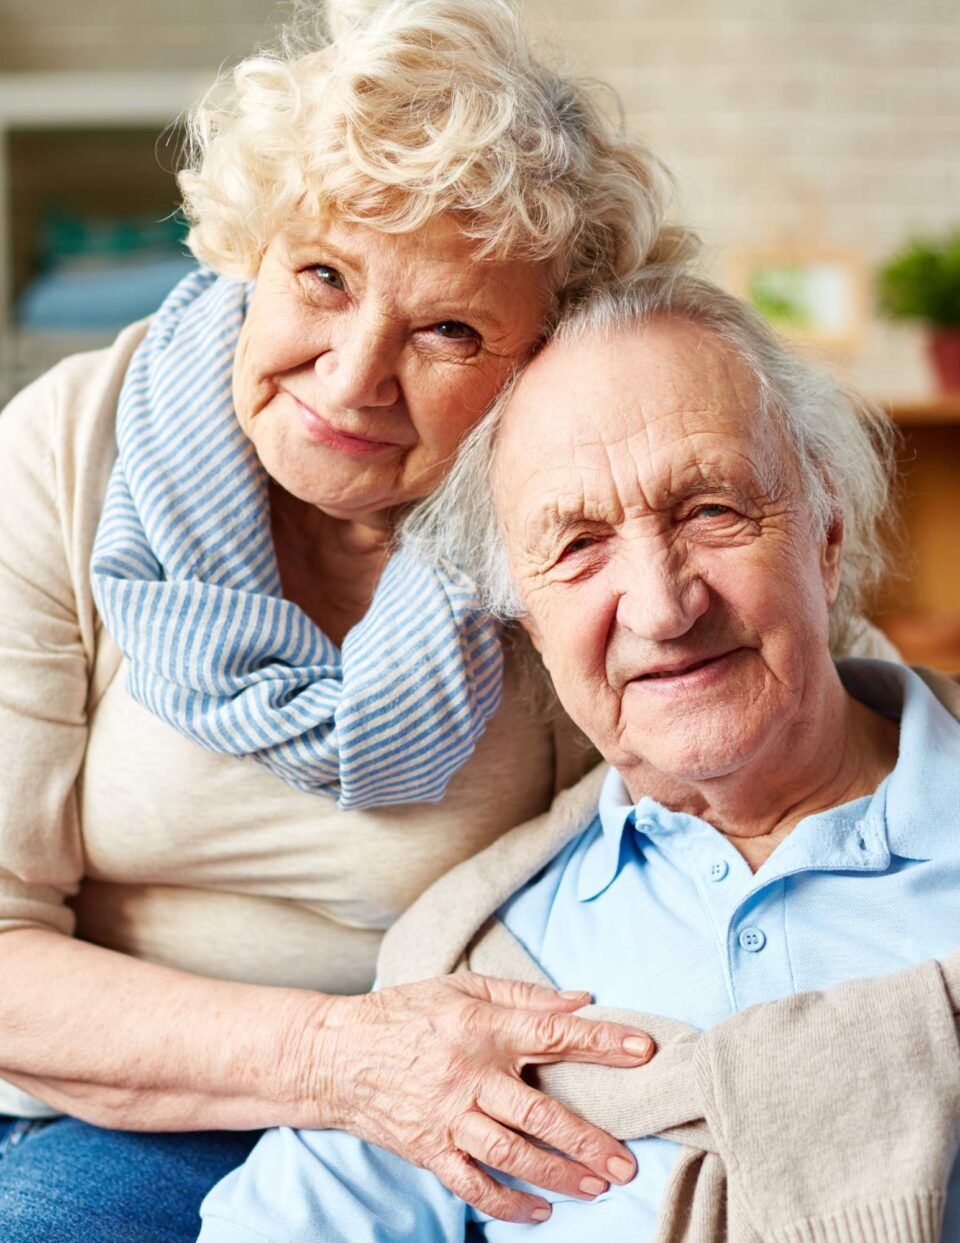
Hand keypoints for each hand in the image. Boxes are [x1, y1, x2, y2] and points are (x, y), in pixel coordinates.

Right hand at [297, 973, 654, 1222]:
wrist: (336, 1055)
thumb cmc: (406, 1013)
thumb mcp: (462, 988)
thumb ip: (523, 995)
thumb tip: (581, 998)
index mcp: (481, 1028)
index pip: (552, 1033)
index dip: (600, 1041)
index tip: (643, 1050)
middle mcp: (467, 1075)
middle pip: (538, 1112)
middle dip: (587, 1139)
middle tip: (626, 1162)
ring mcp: (447, 1117)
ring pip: (511, 1154)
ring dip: (558, 1174)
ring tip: (597, 1188)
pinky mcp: (428, 1149)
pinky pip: (472, 1184)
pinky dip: (506, 1203)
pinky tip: (538, 1212)